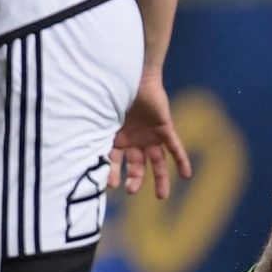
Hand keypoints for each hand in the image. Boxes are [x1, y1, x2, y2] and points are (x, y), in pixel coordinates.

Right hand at [109, 77, 191, 199]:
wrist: (134, 74)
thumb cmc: (115, 94)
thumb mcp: (105, 119)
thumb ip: (98, 136)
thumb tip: (84, 155)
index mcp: (118, 138)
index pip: (115, 161)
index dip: (113, 173)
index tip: (111, 185)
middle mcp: (134, 139)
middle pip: (136, 165)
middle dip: (135, 179)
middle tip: (131, 191)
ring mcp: (150, 135)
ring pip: (157, 161)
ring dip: (160, 178)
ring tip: (161, 196)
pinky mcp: (164, 128)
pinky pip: (175, 147)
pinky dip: (181, 161)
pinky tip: (187, 176)